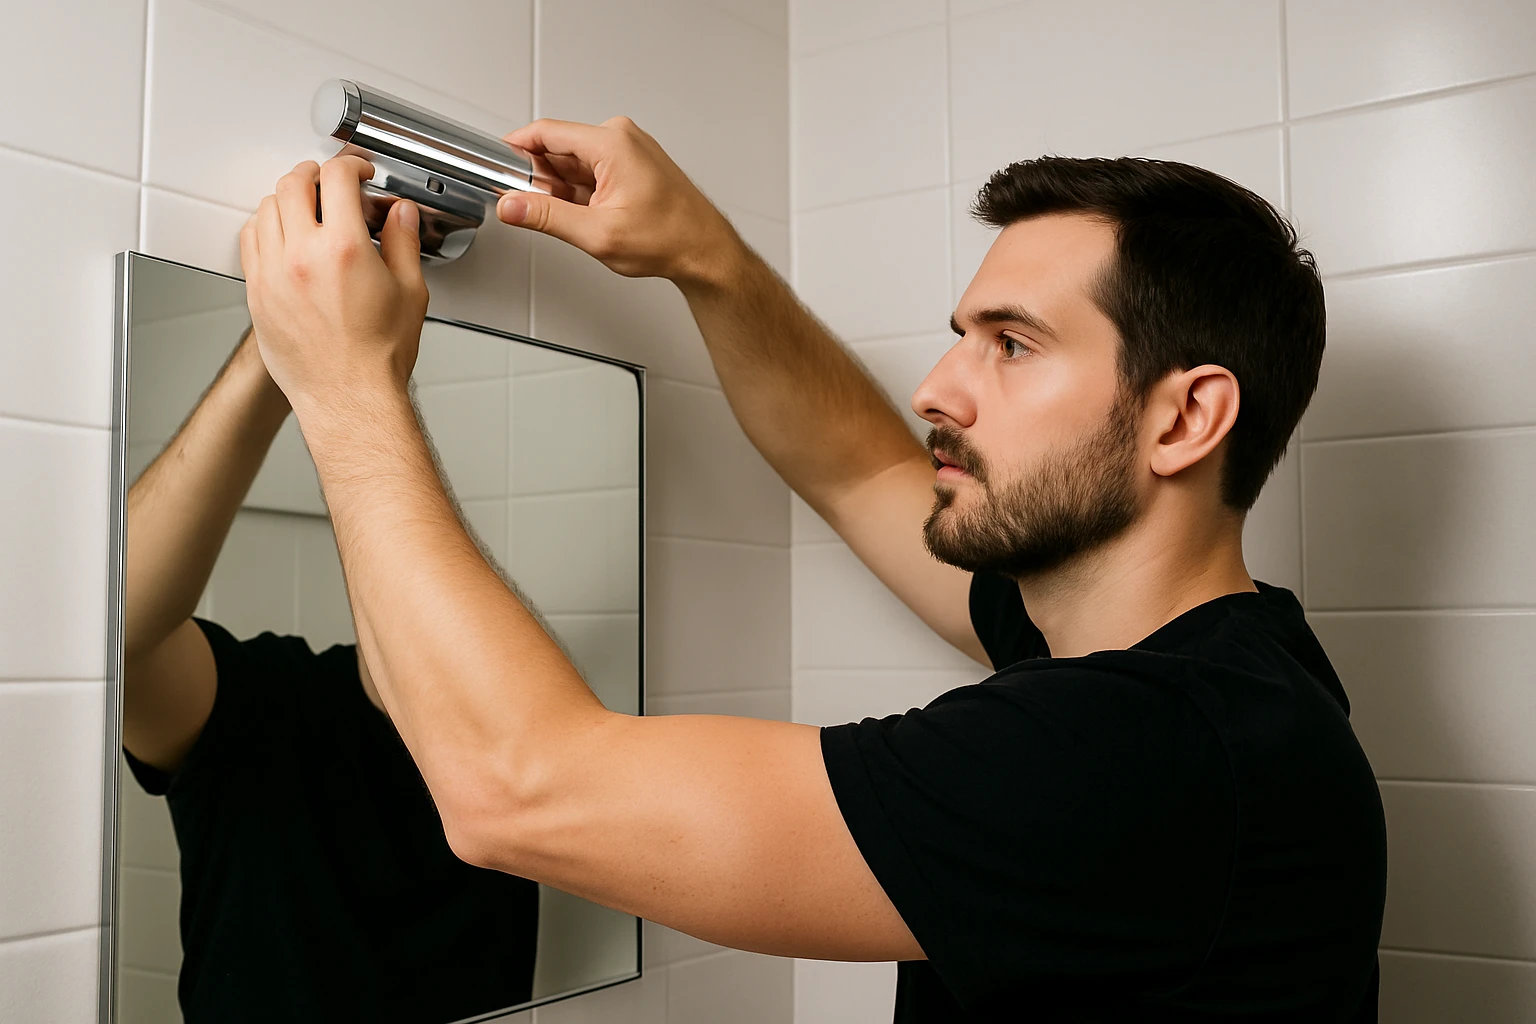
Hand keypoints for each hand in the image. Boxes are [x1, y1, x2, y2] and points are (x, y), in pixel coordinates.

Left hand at [240, 156, 428, 413]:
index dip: (351, 164)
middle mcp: (302, 255)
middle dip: (315, 173)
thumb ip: (403, 243)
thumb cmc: (378, 356)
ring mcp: (273, 273)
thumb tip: (400, 214)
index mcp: (344, 249)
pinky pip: (250, 240)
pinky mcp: (257, 293)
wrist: (349, 399)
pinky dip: (266, 226)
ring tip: (306, 207)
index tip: (359, 171)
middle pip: (294, 184)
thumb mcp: (410, 292)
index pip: (337, 178)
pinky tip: (283, 234)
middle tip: (329, 181)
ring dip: (288, 198)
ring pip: (267, 208)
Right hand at [499, 117, 744, 287]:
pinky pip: (591, 172)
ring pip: (573, 163)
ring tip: (572, 220)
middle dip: (540, 178)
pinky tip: (586, 216)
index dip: (515, 150)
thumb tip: (512, 206)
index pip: (545, 133)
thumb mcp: (597, 233)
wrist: (705, 251)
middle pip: (558, 148)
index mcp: (611, 143)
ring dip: (561, 189)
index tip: (496, 168)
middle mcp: (620, 138)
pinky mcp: (631, 165)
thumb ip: (547, 218)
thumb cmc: (670, 239)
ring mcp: (628, 150)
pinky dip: (580, 192)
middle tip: (534, 210)